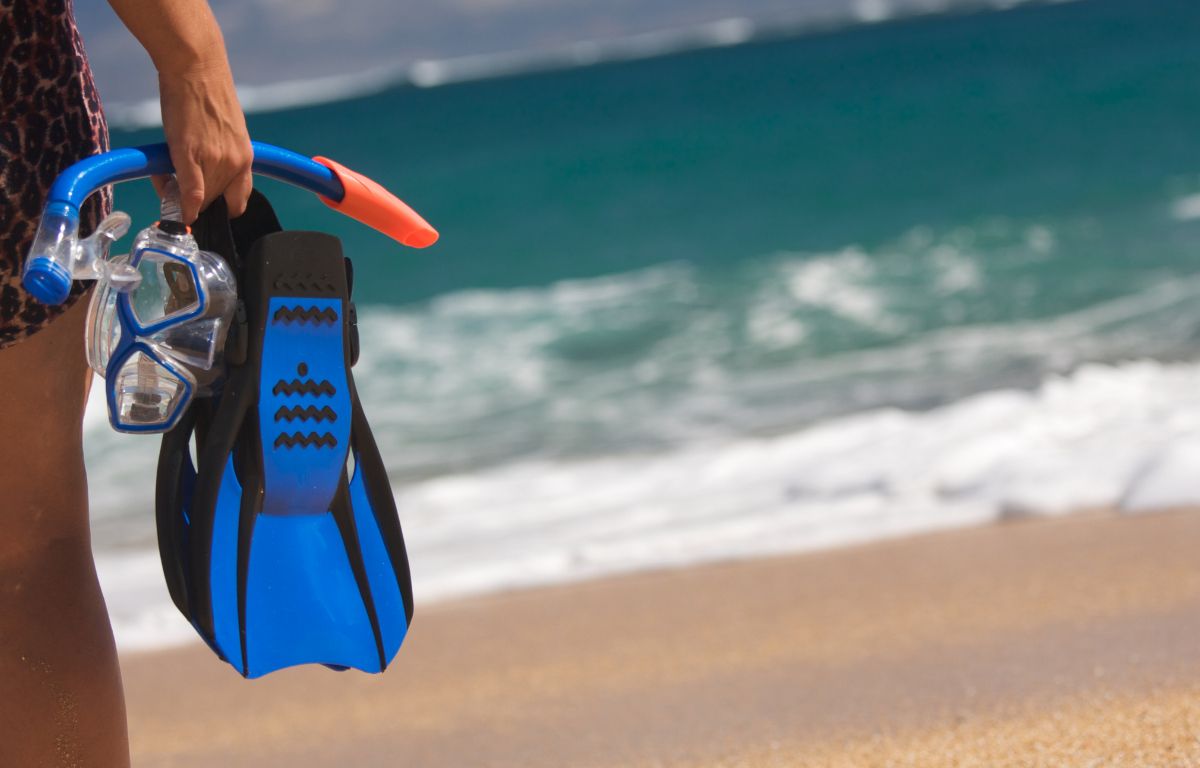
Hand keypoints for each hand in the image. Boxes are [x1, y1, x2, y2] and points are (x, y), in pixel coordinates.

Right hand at [156, 60, 252, 222]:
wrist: (197, 67)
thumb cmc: (206, 96)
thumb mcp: (224, 133)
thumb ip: (218, 158)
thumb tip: (197, 180)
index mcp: (245, 159)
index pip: (238, 201)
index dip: (222, 209)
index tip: (207, 210)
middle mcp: (234, 163)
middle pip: (214, 202)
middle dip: (194, 202)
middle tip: (173, 189)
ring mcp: (214, 160)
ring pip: (198, 198)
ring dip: (178, 196)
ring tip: (163, 177)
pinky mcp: (190, 153)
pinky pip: (191, 192)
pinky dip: (185, 207)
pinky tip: (179, 214)